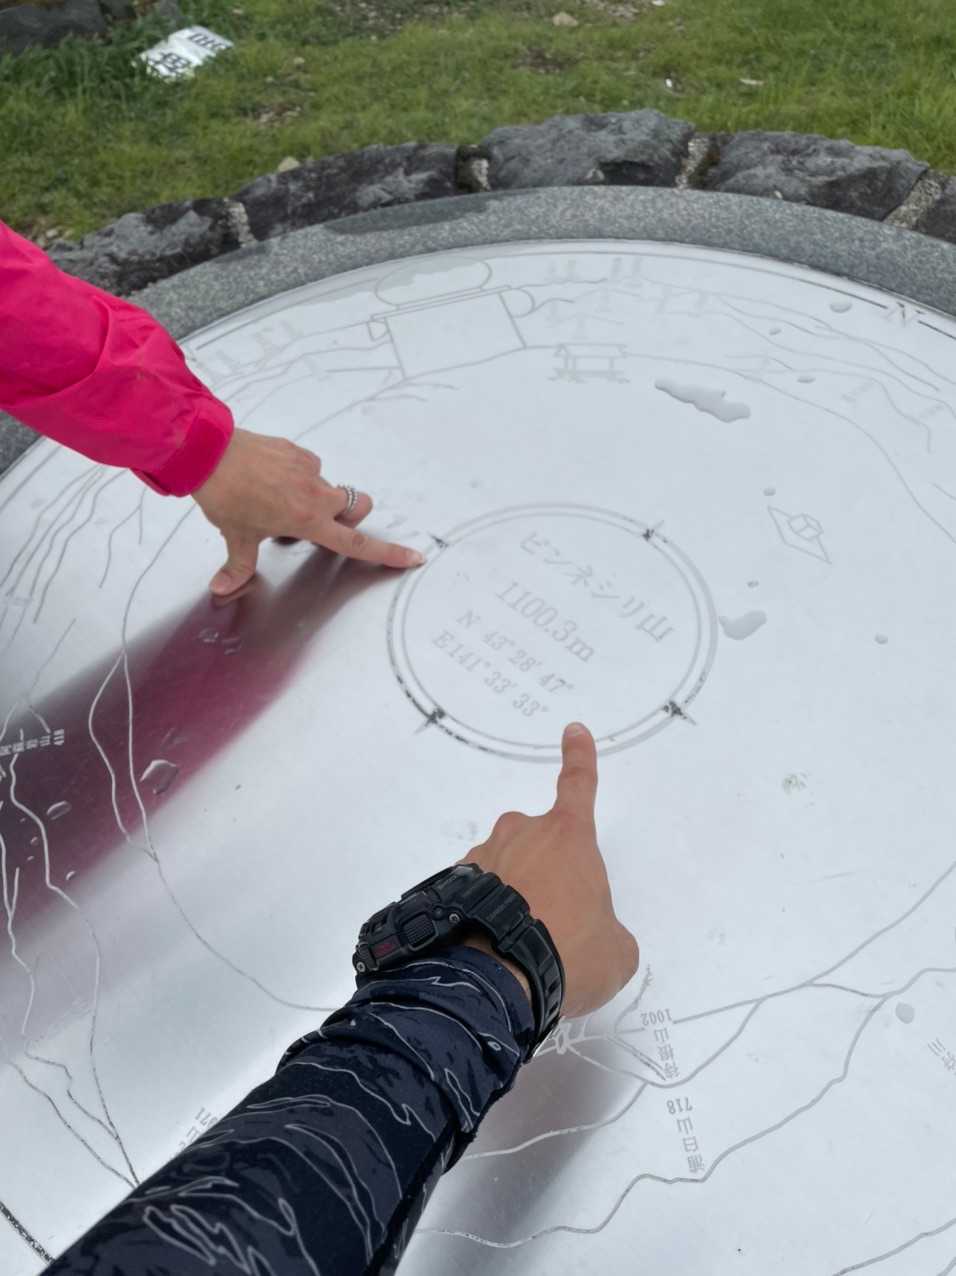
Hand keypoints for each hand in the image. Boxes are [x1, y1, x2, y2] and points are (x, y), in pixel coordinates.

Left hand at [193, 428, 423, 594]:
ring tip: (278, 498)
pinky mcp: (298, 450)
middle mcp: (316, 495)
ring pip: (328, 487)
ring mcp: (309, 469)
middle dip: (348, 515)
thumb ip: (237, 566)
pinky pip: (308, 466)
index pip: (356, 543)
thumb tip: (222, 587)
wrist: (209, 453)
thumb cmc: (226, 495)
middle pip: (357, 506)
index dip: (387, 553)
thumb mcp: (235, 535)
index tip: (412, 556)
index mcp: (308, 521)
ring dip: (316, 496)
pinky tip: (270, 478)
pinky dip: (297, 475)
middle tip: (319, 521)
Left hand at [462, 723, 638, 1018]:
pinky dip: (483, 915)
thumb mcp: (616, 951)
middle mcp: (523, 834)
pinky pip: (476, 894)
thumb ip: (608, 931)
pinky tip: (489, 950)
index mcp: (569, 837)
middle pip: (540, 845)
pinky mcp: (451, 883)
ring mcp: (483, 855)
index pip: (579, 786)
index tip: (573, 730)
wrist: (497, 978)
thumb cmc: (570, 953)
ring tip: (519, 948)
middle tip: (553, 927)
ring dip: (513, 899)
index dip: (579, 758)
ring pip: (506, 871)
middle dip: (547, 877)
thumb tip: (591, 937)